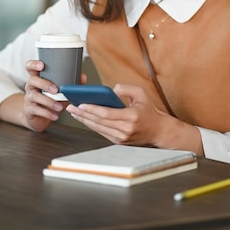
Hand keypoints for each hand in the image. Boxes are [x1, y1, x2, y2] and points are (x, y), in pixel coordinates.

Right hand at [23, 61, 87, 132]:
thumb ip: (70, 84)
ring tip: (60, 106)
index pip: (30, 67)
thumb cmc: (50, 100)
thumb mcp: (59, 91)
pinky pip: (36, 110)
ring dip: (48, 101)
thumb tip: (83, 77)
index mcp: (38, 78)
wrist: (39, 118)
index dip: (34, 64)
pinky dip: (47, 113)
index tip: (41, 65)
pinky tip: (55, 116)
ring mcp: (28, 98)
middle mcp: (31, 86)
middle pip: (33, 80)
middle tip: (56, 90)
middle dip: (45, 84)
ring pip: (35, 96)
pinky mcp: (29, 110)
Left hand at [65, 83, 202, 153]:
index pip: (107, 114)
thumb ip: (126, 88)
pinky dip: (92, 125)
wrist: (159, 132)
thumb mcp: (141, 94)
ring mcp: (122, 138)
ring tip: (74, 112)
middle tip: (71, 107)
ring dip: (84, 120)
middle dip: (83, 114)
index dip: (92, 109)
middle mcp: (126, 129)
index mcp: (131, 117)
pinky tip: (84, 119)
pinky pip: (102, 132)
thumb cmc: (149, 112)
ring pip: (98, 128)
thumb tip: (112, 89)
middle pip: (99, 121)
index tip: (81, 104)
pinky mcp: (119, 142)